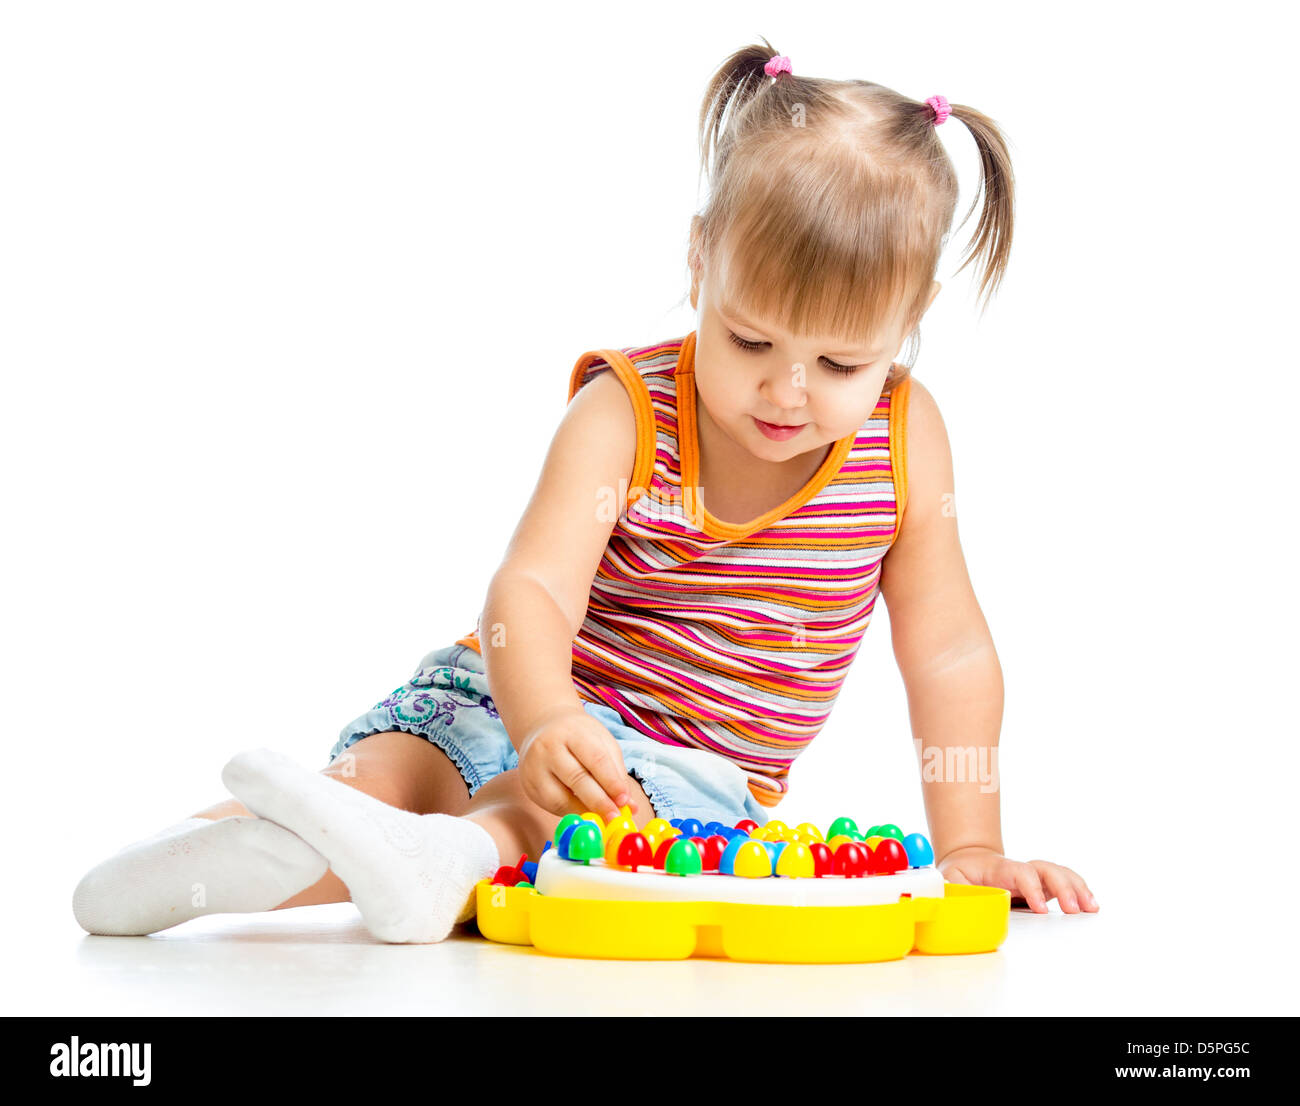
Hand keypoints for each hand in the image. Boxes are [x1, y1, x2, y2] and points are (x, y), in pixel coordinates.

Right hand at [517, 703, 639, 821]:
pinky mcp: (528, 785)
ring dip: (584, 812)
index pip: (595, 759)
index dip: (611, 782)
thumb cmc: (578, 736)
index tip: (625, 800)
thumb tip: (630, 805)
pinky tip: (584, 814)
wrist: (542, 727)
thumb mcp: (601, 742)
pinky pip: (551, 805)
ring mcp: (534, 767)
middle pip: (577, 779)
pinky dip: (571, 813)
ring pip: (560, 797)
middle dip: (599, 802)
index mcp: (572, 732)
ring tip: (602, 819)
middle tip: (615, 817)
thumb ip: (616, 772)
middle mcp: (549, 748)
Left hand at [938, 847, 1098, 913]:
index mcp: (1000, 868)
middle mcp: (1021, 869)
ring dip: (1076, 888)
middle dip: (1061, 888)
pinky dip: (1080, 891)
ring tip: (1091, 908)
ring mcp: (1034, 876)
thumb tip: (947, 897)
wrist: (971, 860)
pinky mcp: (1042, 885)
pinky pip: (1065, 883)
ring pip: (1059, 873)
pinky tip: (1091, 905)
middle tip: (1071, 910)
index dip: (1032, 888)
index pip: (1020, 872)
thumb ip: (950, 886)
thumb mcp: (949, 876)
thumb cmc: (962, 871)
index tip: (1040, 908)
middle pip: (1045, 869)